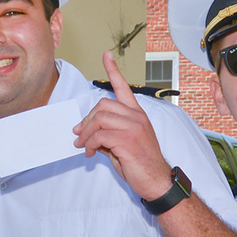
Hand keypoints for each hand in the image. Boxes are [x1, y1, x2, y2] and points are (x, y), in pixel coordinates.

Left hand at [72, 51, 172, 201]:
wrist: (156, 181)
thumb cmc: (140, 164)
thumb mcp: (122, 145)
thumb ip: (107, 134)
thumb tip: (87, 134)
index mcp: (137, 114)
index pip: (123, 87)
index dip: (113, 70)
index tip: (106, 55)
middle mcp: (136, 116)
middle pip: (102, 105)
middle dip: (87, 120)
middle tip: (79, 134)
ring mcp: (133, 127)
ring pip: (99, 119)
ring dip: (85, 133)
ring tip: (83, 146)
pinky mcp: (127, 139)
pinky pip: (99, 135)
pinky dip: (89, 144)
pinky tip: (90, 152)